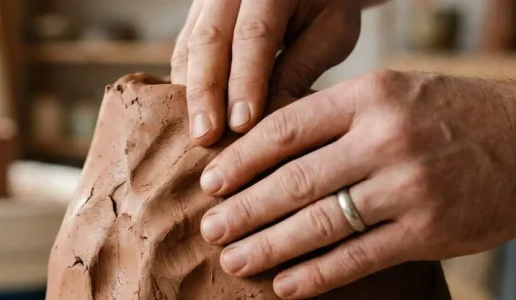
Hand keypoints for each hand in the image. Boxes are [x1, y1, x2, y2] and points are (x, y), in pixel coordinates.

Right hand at [171, 0, 361, 145]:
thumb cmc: (325, 6)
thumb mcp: (331, 31)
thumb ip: (301, 67)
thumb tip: (268, 119)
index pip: (253, 36)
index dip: (245, 81)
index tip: (241, 124)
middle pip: (209, 41)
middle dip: (206, 93)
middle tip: (206, 137)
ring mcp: (208, 0)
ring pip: (189, 46)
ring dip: (190, 94)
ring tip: (197, 134)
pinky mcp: (196, 16)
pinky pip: (183, 50)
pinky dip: (186, 85)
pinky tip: (193, 117)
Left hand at [197, 70, 515, 298]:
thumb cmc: (454, 116)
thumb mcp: (397, 93)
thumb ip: (340, 116)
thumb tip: (267, 148)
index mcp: (372, 96)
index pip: (287, 129)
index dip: (242, 159)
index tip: (211, 181)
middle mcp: (386, 139)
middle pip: (294, 180)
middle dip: (244, 209)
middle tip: (211, 229)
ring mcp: (408, 187)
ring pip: (319, 223)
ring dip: (268, 246)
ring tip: (235, 260)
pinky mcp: (428, 231)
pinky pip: (357, 258)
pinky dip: (316, 275)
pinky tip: (285, 284)